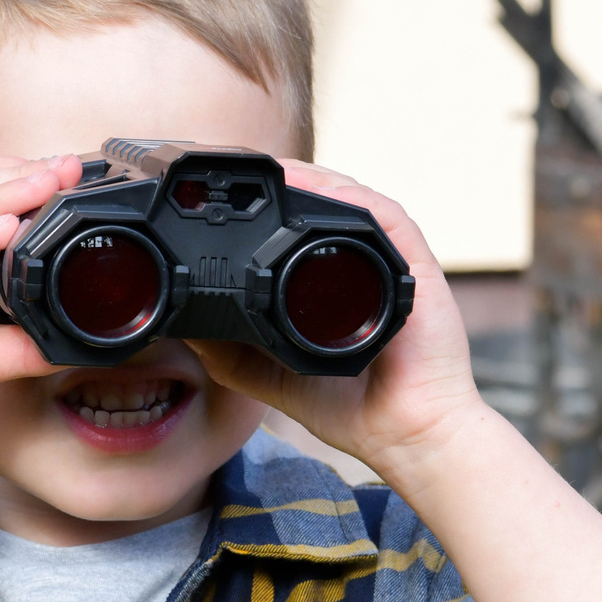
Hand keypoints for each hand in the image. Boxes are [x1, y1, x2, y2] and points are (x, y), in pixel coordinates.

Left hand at [186, 162, 487, 478]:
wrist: (403, 435)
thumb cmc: (351, 407)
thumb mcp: (271, 374)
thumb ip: (232, 352)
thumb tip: (187, 326)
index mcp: (336, 280)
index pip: (302, 224)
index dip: (269, 202)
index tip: (228, 193)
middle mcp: (365, 262)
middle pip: (325, 200)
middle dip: (284, 178)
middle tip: (240, 166)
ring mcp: (390, 260)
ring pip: (351, 197)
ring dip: (310, 177)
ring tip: (269, 167)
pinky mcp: (414, 265)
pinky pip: (384, 215)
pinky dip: (350, 197)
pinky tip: (317, 188)